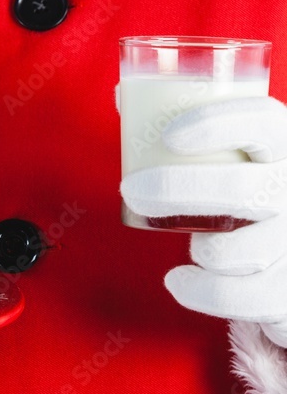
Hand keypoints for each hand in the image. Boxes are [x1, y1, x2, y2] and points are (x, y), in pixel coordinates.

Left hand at [121, 96, 286, 346]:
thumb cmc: (248, 192)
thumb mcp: (232, 154)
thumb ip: (183, 126)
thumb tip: (123, 96)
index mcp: (286, 145)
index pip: (265, 122)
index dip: (218, 124)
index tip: (169, 136)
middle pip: (246, 189)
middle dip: (178, 190)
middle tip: (130, 190)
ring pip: (236, 250)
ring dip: (200, 248)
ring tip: (192, 240)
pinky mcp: (285, 287)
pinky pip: (239, 297)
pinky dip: (200, 291)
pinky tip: (178, 280)